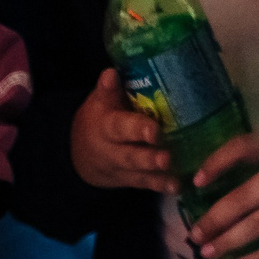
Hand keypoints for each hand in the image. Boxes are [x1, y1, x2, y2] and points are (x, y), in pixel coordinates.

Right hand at [71, 68, 175, 194]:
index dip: (136, 129)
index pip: (120, 127)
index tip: (153, 130)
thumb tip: (111, 72)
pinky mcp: (130, 179)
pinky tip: (178, 186)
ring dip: (157, 174)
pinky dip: (160, 186)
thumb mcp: (101, 102)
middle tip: (167, 157)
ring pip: (138, 173)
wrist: (80, 152)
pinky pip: (144, 184)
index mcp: (107, 126)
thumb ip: (109, 90)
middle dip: (149, 157)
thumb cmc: (101, 117)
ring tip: (175, 176)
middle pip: (130, 155)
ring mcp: (121, 168)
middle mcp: (112, 150)